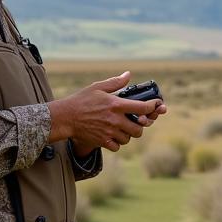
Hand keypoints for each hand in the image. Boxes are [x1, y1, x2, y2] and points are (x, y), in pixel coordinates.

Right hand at [51, 72, 165, 152]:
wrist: (65, 117)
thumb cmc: (81, 101)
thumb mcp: (97, 87)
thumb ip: (115, 83)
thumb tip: (128, 75)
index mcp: (116, 105)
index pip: (142, 107)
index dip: (153, 106)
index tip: (156, 105)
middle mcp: (115, 120)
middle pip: (139, 128)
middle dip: (141, 125)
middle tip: (137, 121)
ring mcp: (109, 132)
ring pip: (129, 138)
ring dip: (129, 134)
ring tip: (124, 128)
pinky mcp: (102, 141)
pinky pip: (117, 146)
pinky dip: (118, 143)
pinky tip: (114, 136)